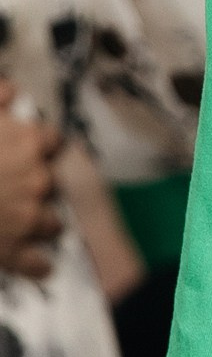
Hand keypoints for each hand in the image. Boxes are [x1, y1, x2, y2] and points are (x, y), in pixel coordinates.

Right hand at [0, 106, 60, 279]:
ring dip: (42, 222)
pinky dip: (37, 265)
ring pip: (52, 223)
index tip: (31, 148)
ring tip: (23, 221)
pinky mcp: (14, 253)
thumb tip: (13, 92)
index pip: (54, 140)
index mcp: (29, 144)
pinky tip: (35, 264)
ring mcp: (28, 219)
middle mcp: (38, 181)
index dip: (41, 145)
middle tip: (16, 186)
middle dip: (37, 184)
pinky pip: (38, 264)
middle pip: (53, 182)